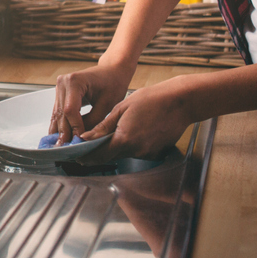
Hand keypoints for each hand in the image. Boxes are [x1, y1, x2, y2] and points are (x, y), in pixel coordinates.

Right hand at [47, 62, 132, 145]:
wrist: (111, 71)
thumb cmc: (113, 83)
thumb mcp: (108, 104)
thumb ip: (94, 121)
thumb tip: (84, 138)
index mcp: (75, 81)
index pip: (71, 110)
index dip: (74, 128)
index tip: (79, 142)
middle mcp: (63, 82)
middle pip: (61, 113)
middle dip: (64, 133)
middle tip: (66, 150)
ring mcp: (59, 87)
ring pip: (56, 114)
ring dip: (59, 131)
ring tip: (60, 148)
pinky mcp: (60, 94)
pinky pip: (58, 112)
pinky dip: (60, 125)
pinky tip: (59, 138)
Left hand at [80, 78, 195, 161]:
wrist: (180, 102)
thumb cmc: (151, 100)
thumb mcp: (121, 108)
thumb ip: (103, 127)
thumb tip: (85, 137)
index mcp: (124, 139)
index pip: (99, 155)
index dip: (86, 156)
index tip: (76, 155)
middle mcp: (136, 151)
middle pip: (110, 157)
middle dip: (98, 152)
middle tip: (88, 144)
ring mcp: (147, 154)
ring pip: (123, 154)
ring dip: (115, 147)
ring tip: (113, 132)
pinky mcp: (155, 153)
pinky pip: (136, 152)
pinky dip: (129, 145)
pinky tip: (132, 131)